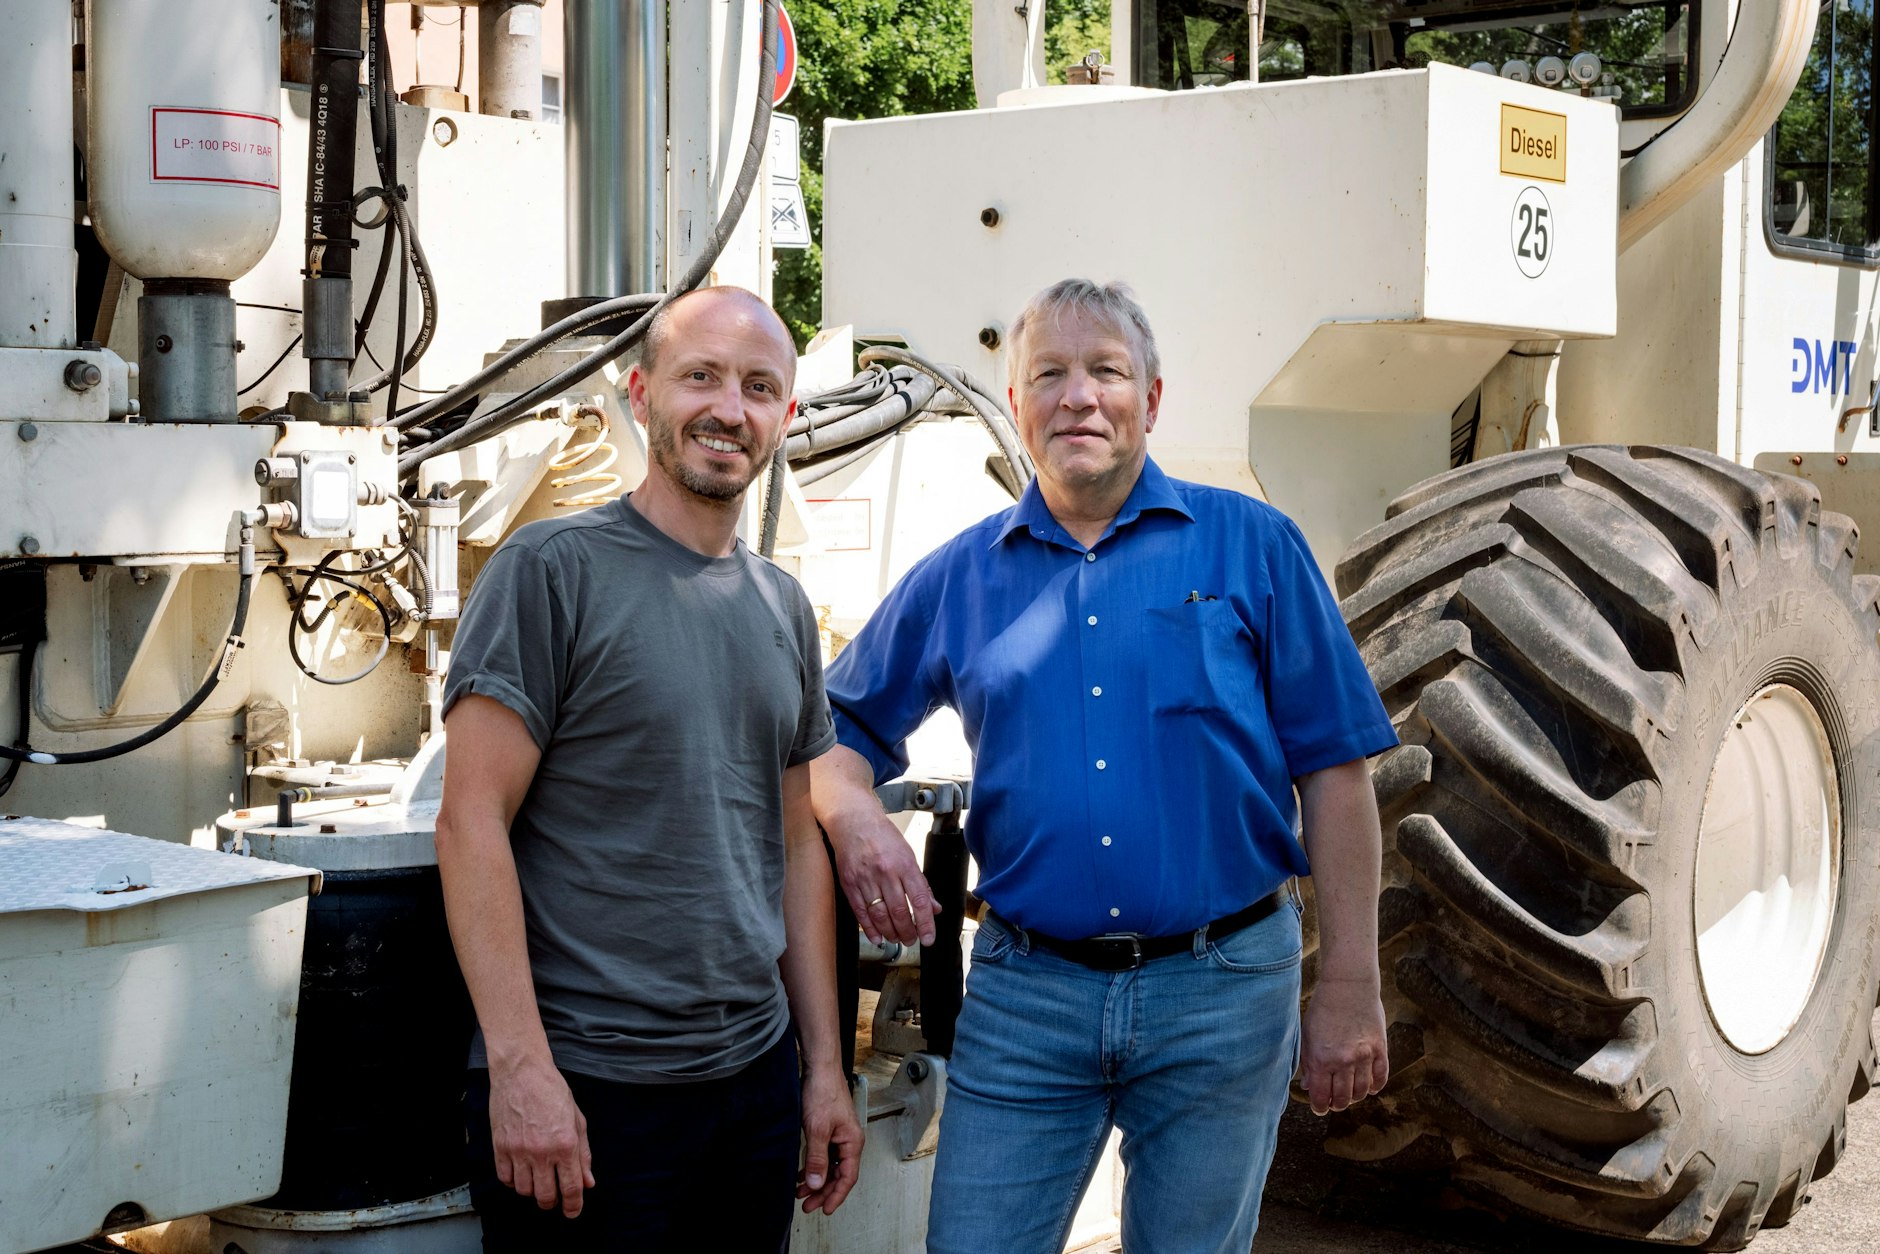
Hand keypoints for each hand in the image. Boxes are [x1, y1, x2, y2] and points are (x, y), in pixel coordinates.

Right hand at [488, 1054, 595, 1216]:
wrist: (522, 1072)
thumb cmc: (552, 1091)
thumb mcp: (577, 1119)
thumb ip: (583, 1153)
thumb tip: (588, 1182)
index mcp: (566, 1143)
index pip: (571, 1187)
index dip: (573, 1206)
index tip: (572, 1212)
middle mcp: (541, 1151)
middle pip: (545, 1195)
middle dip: (552, 1202)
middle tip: (554, 1197)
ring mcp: (518, 1151)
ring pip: (524, 1191)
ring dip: (532, 1191)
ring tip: (538, 1180)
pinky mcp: (500, 1147)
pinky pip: (505, 1179)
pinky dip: (513, 1182)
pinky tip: (521, 1172)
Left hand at [797, 1065, 862, 1214]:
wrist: (820, 1068)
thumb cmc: (824, 1092)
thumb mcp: (817, 1129)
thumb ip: (817, 1159)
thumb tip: (817, 1184)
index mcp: (853, 1142)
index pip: (848, 1177)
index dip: (836, 1196)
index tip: (824, 1209)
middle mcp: (849, 1140)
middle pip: (839, 1174)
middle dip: (823, 1191)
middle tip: (807, 1205)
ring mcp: (839, 1135)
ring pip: (830, 1166)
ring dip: (817, 1180)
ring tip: (801, 1193)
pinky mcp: (829, 1129)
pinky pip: (824, 1155)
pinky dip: (814, 1166)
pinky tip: (801, 1173)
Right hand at [836, 813, 937, 947]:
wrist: (854, 821)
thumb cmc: (883, 837)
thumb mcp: (908, 855)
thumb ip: (921, 884)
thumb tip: (934, 908)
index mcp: (904, 864)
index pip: (919, 900)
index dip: (925, 923)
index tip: (929, 938)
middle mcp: (885, 872)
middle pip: (899, 911)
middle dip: (907, 932)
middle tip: (912, 940)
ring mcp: (865, 879)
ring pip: (880, 915)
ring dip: (890, 932)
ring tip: (897, 939)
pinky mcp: (849, 883)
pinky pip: (860, 912)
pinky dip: (870, 928)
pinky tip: (878, 937)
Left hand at [1297, 974, 1389, 1115]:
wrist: (1348, 985)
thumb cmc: (1323, 1009)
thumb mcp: (1307, 1035)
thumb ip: (1307, 1062)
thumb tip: (1309, 1086)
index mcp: (1320, 1059)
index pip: (1321, 1096)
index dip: (1320, 1107)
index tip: (1320, 1108)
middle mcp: (1343, 1061)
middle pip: (1343, 1098)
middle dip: (1337, 1105)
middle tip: (1335, 1103)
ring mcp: (1364, 1056)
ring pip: (1362, 1091)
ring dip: (1355, 1098)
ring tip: (1350, 1095)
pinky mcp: (1380, 1049)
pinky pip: (1381, 1077)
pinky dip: (1375, 1087)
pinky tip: (1370, 1088)